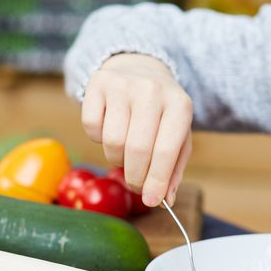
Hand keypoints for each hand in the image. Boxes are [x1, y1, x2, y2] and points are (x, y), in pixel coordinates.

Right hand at [79, 53, 192, 207]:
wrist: (140, 68)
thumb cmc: (161, 112)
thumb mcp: (178, 135)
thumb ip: (174, 168)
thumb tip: (165, 199)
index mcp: (180, 105)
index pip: (166, 151)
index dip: (156, 181)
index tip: (152, 201)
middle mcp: (152, 90)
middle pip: (137, 150)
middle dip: (135, 176)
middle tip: (136, 184)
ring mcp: (123, 84)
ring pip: (112, 142)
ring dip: (116, 158)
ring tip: (126, 151)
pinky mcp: (98, 82)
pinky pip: (91, 127)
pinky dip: (98, 138)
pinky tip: (110, 128)